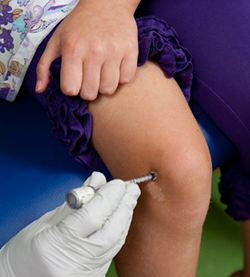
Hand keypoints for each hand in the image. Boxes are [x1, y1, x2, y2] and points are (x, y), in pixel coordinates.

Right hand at [0, 172, 140, 276]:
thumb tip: (96, 181)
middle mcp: (74, 262)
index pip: (92, 215)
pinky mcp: (94, 276)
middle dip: (125, 205)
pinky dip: (119, 231)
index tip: (118, 183)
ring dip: (125, 217)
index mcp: (55, 244)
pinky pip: (112, 250)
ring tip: (129, 199)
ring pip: (116, 241)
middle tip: (132, 188)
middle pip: (111, 229)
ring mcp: (86, 273)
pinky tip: (121, 218)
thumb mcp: (45, 222)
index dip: (109, 196)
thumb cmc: (25, 254)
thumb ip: (76, 203)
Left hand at [36, 1, 138, 100]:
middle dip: (88, 89)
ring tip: (103, 73)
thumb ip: (44, 66)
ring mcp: (114, 52)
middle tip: (89, 77)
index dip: (72, 88)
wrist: (106, 3)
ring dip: (105, 86)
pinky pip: (126, 80)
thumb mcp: (56, 41)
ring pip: (109, 90)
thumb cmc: (78, 25)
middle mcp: (94, 52)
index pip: (71, 90)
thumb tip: (40, 89)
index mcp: (72, 50)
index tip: (75, 79)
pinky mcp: (130, 51)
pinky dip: (121, 77)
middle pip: (90, 94)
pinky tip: (116, 67)